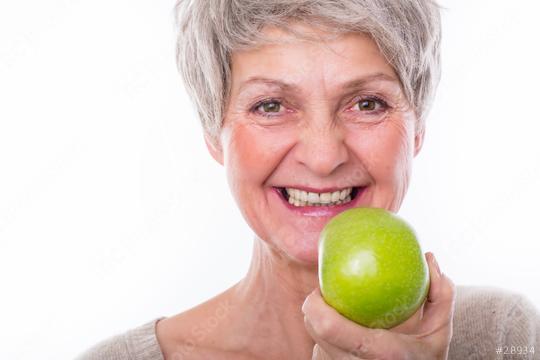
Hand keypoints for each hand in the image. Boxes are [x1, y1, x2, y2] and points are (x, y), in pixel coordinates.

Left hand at [302, 252, 454, 359]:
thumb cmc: (425, 358)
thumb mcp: (439, 331)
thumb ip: (440, 296)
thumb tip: (430, 258)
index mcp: (381, 353)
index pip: (329, 327)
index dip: (315, 305)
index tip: (320, 288)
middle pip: (315, 332)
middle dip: (313, 308)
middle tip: (324, 294)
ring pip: (314, 343)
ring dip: (318, 325)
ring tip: (333, 312)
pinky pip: (319, 354)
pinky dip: (324, 341)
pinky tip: (338, 333)